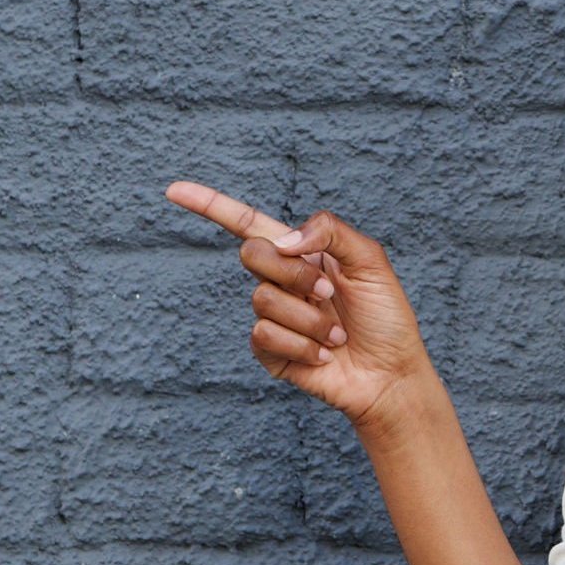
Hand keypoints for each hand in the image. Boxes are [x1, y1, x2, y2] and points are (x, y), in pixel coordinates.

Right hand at [162, 180, 434, 424]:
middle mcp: (281, 281)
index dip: (209, 205)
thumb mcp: (370, 261)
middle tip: (330, 295)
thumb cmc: (385, 316)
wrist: (391, 374)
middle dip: (294, 274)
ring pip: (263, 300)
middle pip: (252, 254)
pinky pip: (263, 335)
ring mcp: (272, 317)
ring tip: (336, 336)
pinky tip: (322, 356)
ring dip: (309, 319)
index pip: (246, 224)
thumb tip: (284, 240)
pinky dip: (301, 345)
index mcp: (301, 253)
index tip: (173, 190)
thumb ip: (329, 232)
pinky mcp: (269, 352)